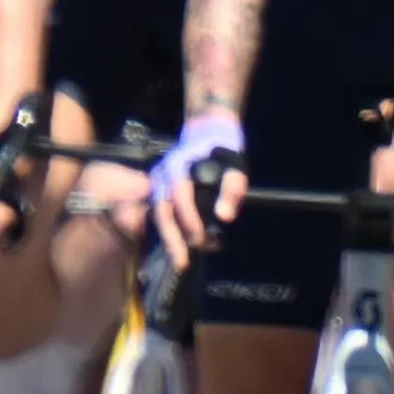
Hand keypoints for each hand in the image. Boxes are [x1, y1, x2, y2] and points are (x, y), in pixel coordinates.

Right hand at [148, 111, 248, 264]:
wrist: (207, 132)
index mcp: (179, 164)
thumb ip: (232, 188)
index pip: (180, 193)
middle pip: (162, 209)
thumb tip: (225, 217)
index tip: (200, 237)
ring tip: (181, 260)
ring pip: (158, 214)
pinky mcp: (159, 191)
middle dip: (171, 237)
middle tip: (182, 261)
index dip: (188, 217)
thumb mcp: (235, 163)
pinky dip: (169, 231)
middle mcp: (162, 174)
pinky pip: (159, 214)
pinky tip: (179, 248)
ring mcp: (157, 182)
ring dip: (169, 238)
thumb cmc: (222, 149)